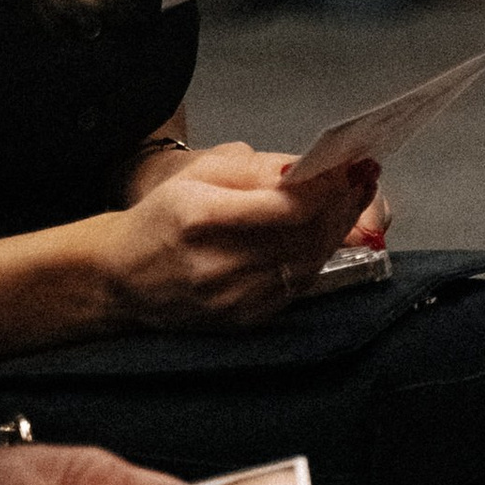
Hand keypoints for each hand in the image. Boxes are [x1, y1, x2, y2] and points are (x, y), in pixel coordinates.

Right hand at [98, 144, 379, 329]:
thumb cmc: (161, 218)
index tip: (352, 165)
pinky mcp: (243, 319)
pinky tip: (323, 232)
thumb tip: (309, 167)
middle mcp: (217, 265)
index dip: (328, 186)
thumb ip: (256, 169)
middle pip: (305, 235)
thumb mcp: (198, 174)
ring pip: (308, 261)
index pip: (286, 206)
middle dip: (343, 204)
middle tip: (363, 178)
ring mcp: (231, 298)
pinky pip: (297, 285)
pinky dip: (317, 255)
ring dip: (337, 228)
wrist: (121, 278)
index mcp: (201, 219)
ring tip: (351, 200)